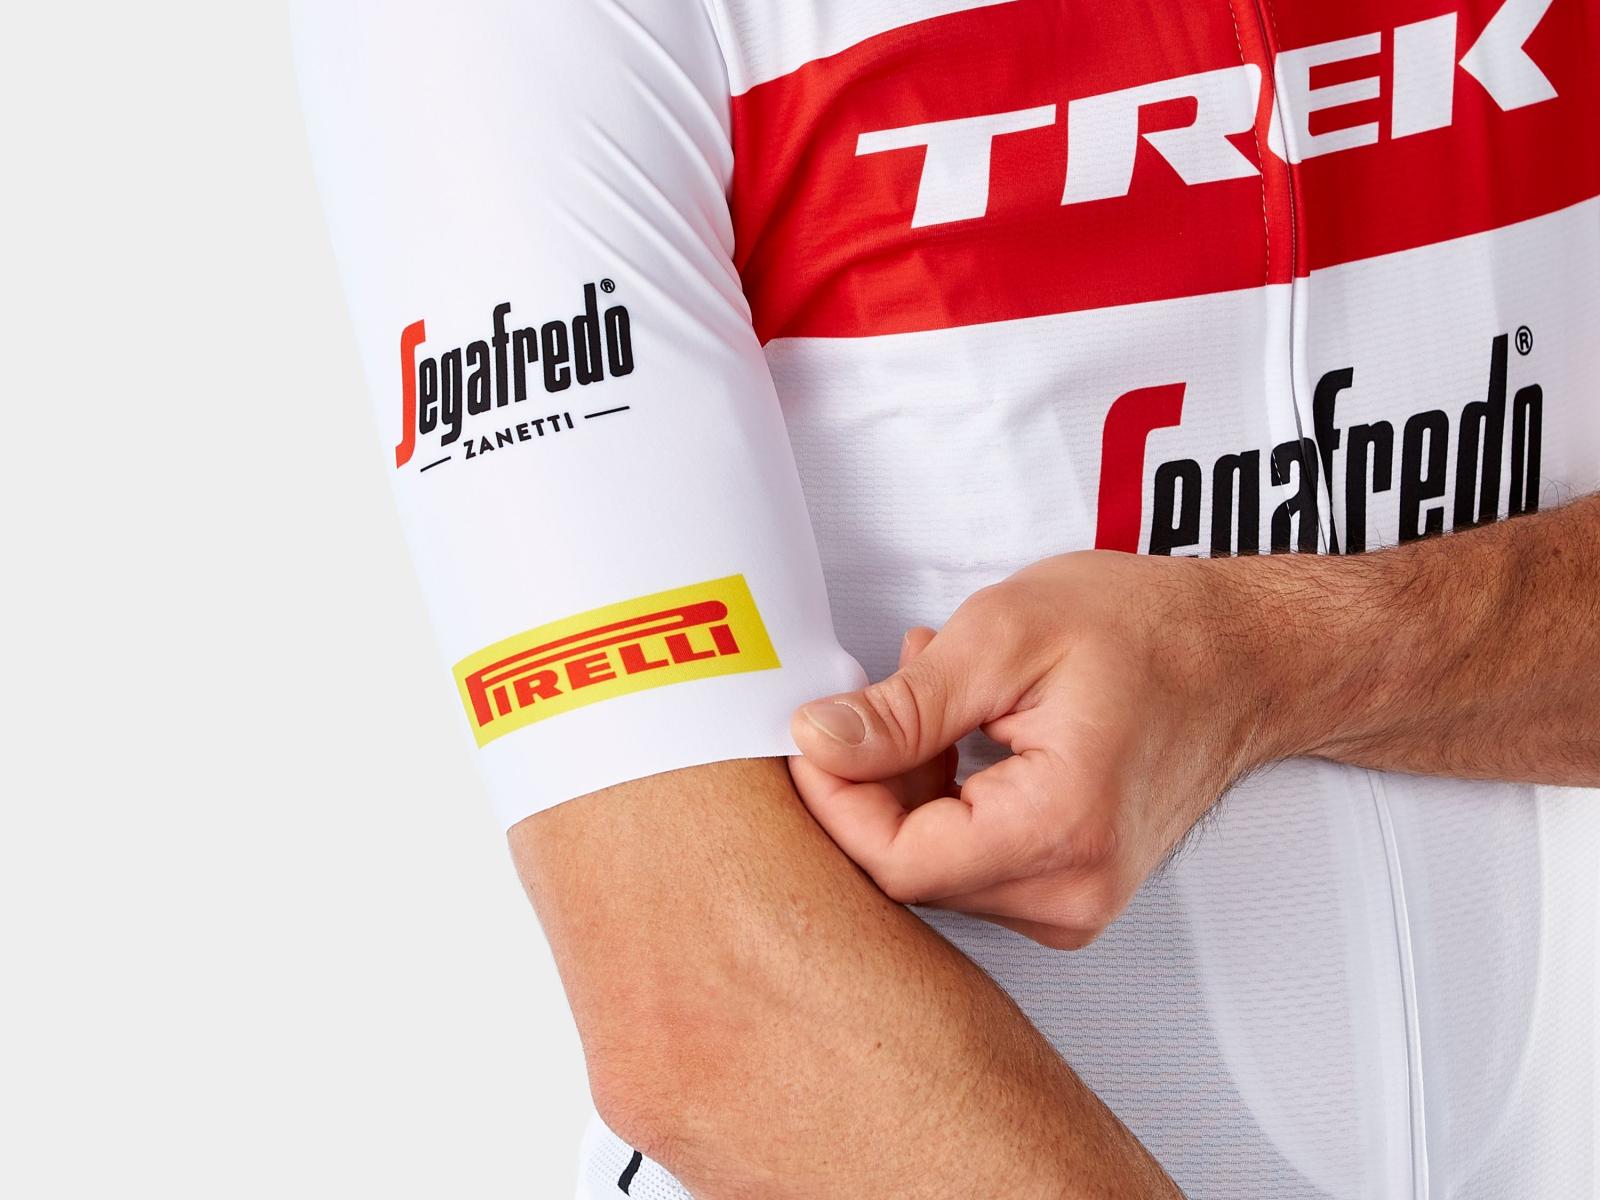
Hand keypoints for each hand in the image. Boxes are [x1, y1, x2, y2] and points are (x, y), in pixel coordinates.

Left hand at [789, 550, 1278, 949]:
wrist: (1246, 657)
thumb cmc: (1153, 633)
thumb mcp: (1007, 636)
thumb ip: (905, 705)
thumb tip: (820, 742)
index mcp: (1059, 831)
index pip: (895, 862)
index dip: (836, 799)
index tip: (816, 736)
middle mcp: (1072, 892)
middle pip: (910, 872)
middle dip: (873, 783)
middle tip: (886, 695)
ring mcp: (1077, 902)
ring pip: (935, 869)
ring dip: (910, 786)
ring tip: (940, 701)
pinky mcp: (1072, 891)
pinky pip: (971, 865)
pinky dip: (946, 802)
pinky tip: (965, 737)